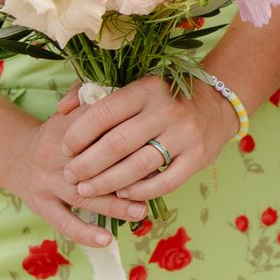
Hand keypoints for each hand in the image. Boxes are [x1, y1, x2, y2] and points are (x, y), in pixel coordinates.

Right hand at [5, 109, 146, 248]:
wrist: (14, 156)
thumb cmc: (57, 134)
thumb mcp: (69, 112)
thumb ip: (87, 98)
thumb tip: (110, 88)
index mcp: (62, 128)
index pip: (95, 131)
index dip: (122, 138)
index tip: (151, 143)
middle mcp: (52, 157)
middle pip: (90, 166)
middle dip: (123, 175)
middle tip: (154, 181)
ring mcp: (46, 184)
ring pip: (82, 196)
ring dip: (113, 205)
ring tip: (140, 211)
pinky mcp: (41, 205)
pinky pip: (63, 222)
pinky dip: (84, 232)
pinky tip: (106, 240)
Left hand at [60, 76, 238, 202]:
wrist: (217, 104)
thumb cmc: (165, 97)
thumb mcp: (135, 86)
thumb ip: (96, 93)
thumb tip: (62, 108)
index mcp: (147, 89)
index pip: (103, 114)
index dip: (78, 135)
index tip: (65, 148)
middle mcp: (167, 111)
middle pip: (117, 144)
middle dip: (87, 164)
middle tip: (70, 175)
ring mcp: (185, 135)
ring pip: (137, 167)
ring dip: (106, 182)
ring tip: (86, 189)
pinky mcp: (198, 157)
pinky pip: (164, 183)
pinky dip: (139, 191)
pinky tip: (123, 193)